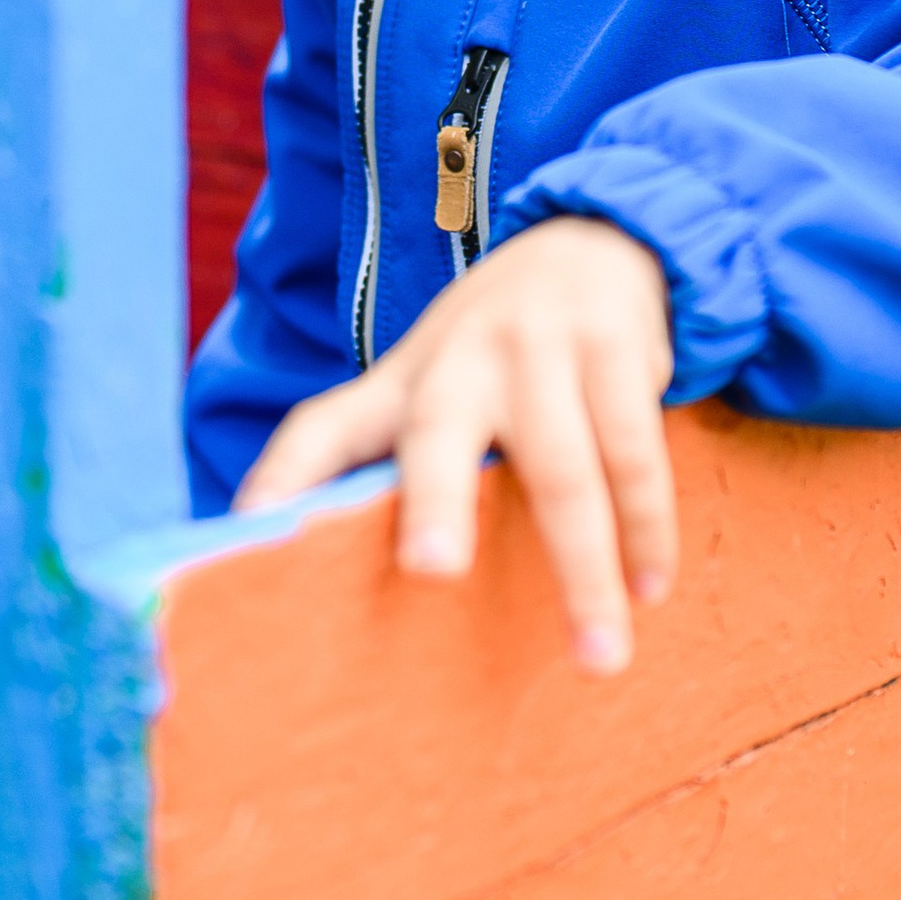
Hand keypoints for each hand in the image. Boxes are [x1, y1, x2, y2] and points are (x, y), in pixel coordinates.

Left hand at [235, 215, 676, 673]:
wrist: (594, 243)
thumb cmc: (492, 355)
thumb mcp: (421, 390)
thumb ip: (369, 461)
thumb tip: (285, 553)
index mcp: (400, 385)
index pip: (322, 429)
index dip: (282, 482)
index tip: (249, 539)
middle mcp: (461, 360)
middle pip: (439, 437)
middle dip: (434, 503)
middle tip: (429, 571)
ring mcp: (541, 349)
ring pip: (565, 471)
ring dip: (585, 568)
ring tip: (598, 655)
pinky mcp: (615, 351)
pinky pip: (634, 454)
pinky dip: (647, 527)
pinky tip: (651, 588)